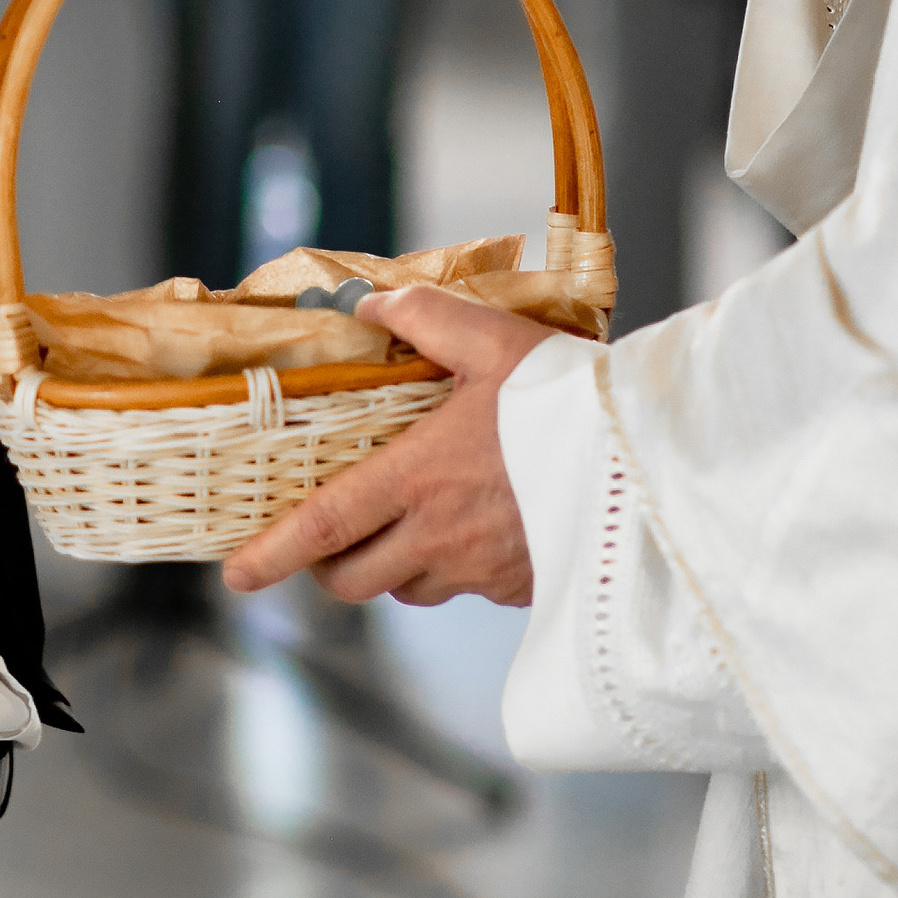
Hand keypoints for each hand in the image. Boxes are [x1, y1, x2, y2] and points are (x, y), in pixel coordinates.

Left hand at [222, 286, 542, 601]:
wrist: (660, 463)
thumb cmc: (573, 400)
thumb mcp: (493, 339)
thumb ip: (424, 317)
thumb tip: (371, 305)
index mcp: (419, 479)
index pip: (324, 526)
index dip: (273, 553)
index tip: (238, 574)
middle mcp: (442, 537)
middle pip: (354, 577)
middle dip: (327, 565)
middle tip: (323, 538)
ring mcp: (484, 571)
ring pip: (410, 589)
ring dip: (392, 567)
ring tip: (401, 525)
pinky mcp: (526, 589)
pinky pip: (469, 591)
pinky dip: (454, 569)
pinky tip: (473, 530)